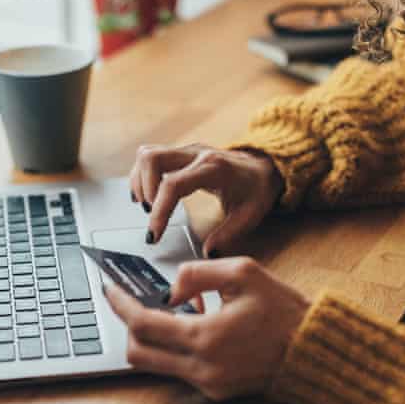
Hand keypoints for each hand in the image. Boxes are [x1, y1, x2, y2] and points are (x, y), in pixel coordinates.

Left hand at [103, 257, 309, 400]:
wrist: (313, 351)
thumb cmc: (283, 310)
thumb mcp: (243, 273)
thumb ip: (197, 273)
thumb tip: (169, 289)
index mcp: (205, 337)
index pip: (143, 325)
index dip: (120, 305)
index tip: (109, 289)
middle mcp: (201, 367)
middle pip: (137, 353)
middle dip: (128, 325)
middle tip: (131, 302)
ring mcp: (207, 384)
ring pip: (154, 364)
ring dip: (152, 338)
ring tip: (171, 311)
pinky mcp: (215, 391)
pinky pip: (178, 370)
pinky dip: (175, 348)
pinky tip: (194, 326)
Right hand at [129, 143, 282, 256]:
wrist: (264, 166)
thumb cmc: (256, 189)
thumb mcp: (250, 215)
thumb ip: (228, 235)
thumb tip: (208, 253)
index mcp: (213, 169)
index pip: (173, 184)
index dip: (159, 210)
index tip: (154, 234)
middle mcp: (196, 154)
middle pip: (152, 159)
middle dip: (144, 190)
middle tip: (151, 215)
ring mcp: (186, 151)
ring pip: (147, 154)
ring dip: (140, 181)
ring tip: (148, 206)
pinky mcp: (180, 153)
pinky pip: (151, 156)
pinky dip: (142, 176)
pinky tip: (148, 196)